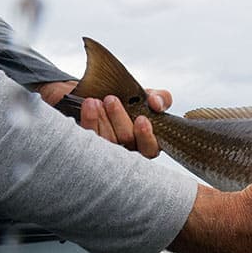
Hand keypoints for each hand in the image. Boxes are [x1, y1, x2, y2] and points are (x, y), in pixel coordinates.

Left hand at [36, 81, 170, 158]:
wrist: (105, 100)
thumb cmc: (132, 105)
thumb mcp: (150, 99)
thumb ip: (161, 99)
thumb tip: (156, 103)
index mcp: (147, 144)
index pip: (150, 148)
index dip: (146, 136)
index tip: (142, 119)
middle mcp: (129, 152)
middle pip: (126, 141)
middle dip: (119, 118)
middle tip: (111, 99)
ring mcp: (109, 153)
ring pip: (107, 140)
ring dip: (103, 118)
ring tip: (97, 101)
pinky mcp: (91, 148)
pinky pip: (89, 139)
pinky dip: (90, 120)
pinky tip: (90, 106)